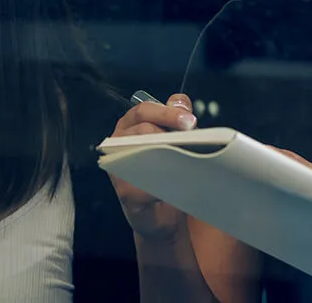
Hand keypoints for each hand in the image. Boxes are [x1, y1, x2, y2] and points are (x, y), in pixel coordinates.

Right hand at [107, 93, 196, 239]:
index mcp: (130, 125)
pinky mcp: (123, 191)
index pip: (144, 110)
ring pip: (141, 155)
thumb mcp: (173, 140)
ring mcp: (118, 167)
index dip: (168, 113)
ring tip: (188, 161)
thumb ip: (175, 118)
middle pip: (142, 130)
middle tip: (194, 141)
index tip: (190, 121)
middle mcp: (119, 142)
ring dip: (165, 157)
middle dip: (170, 134)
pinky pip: (142, 185)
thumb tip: (179, 101)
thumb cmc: (164, 170)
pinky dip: (161, 184)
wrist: (160, 212)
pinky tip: (177, 184)